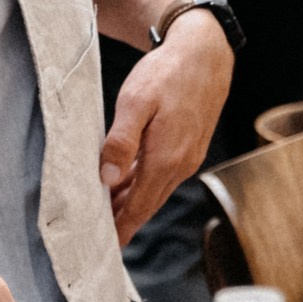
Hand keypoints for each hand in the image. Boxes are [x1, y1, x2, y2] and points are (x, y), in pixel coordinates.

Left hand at [103, 8, 233, 241]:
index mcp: (166, 159)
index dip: (122, 228)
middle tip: (98, 235)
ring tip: (105, 212)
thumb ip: (120, 142)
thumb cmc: (167, 74)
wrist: (204, 53)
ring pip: (154, 189)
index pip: (139, 207)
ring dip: (131, 202)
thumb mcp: (135, 103)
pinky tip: (124, 181)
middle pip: (147, 203)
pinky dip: (142, 184)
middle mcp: (180, 164)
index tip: (106, 248)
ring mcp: (187, 157)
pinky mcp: (189, 147)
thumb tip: (107, 179)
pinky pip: (162, 175)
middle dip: (124, 221)